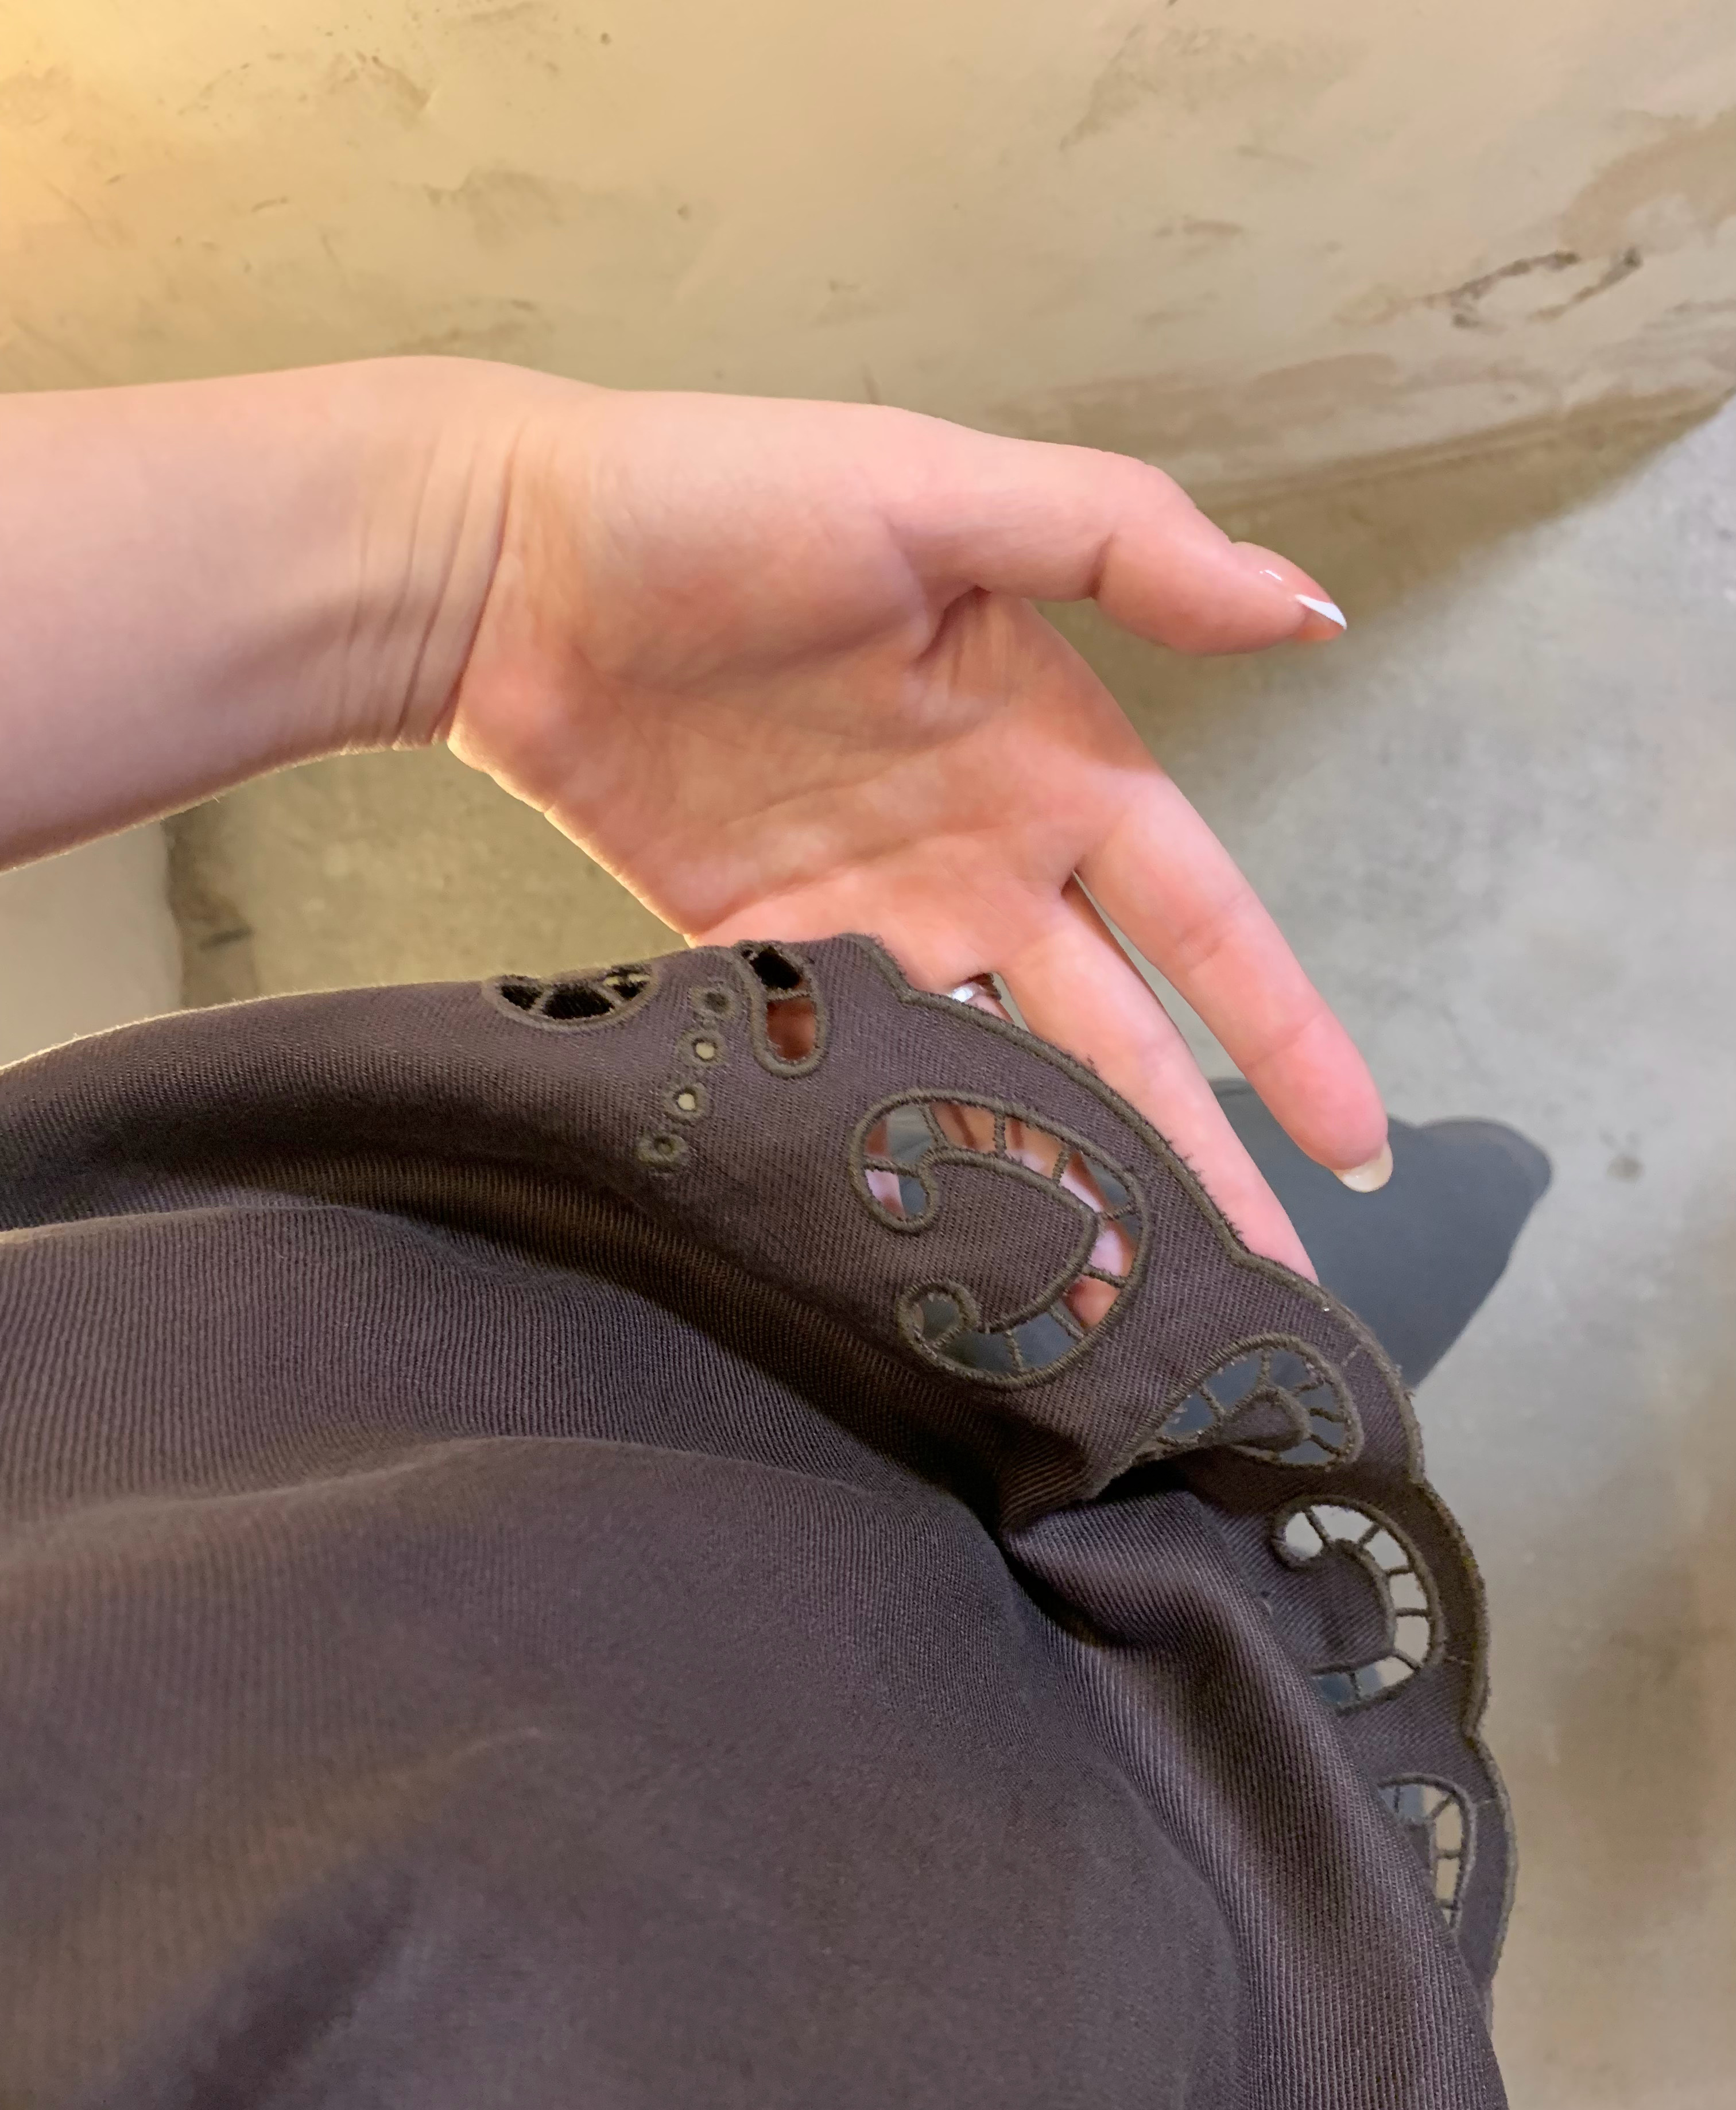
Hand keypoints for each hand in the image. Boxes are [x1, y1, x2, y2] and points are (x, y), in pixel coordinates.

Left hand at [444, 381, 1388, 1272]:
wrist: (508, 565)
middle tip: (1258, 1292)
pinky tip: (946, 1239)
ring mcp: (872, 913)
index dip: (1280, 1026)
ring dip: (1054, 1178)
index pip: (1200, 915)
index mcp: (1051, 751)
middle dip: (1191, 1157)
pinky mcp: (760, 953)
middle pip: (1113, 1033)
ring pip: (993, 1073)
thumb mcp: (939, 488)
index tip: (1352, 1138)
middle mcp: (981, 853)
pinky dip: (902, 1144)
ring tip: (1112, 1303)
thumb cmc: (724, 496)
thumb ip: (1119, 542)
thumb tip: (1308, 603)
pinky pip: (857, 1067)